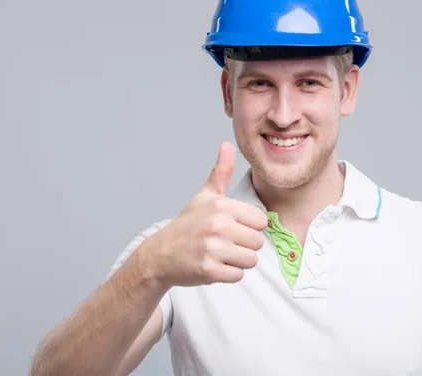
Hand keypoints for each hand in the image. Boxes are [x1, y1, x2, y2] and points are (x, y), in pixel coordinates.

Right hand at [145, 141, 268, 286]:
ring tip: (220, 254)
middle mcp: (218, 226)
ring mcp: (213, 249)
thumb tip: (227, 145)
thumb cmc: (187, 225)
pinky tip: (214, 265)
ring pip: (251, 260)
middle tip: (224, 243)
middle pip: (257, 242)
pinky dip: (229, 274)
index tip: (232, 227)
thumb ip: (220, 172)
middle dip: (244, 245)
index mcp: (221, 206)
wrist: (160, 254)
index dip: (249, 226)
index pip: (261, 221)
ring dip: (238, 261)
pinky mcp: (209, 270)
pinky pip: (238, 275)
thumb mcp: (204, 196)